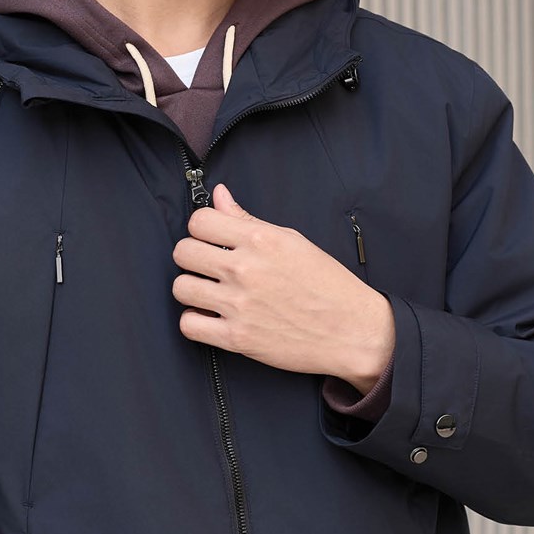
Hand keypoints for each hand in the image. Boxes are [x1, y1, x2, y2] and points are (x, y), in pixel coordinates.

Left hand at [172, 183, 395, 390]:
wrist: (352, 330)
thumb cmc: (327, 285)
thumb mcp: (293, 241)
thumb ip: (249, 220)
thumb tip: (219, 195)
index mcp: (261, 240)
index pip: (199, 221)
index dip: (201, 228)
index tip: (211, 238)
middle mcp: (246, 269)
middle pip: (183, 252)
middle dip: (192, 256)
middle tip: (207, 265)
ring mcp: (239, 305)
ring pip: (181, 287)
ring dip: (191, 288)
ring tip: (209, 291)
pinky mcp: (237, 338)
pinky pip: (189, 325)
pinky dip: (195, 321)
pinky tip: (210, 316)